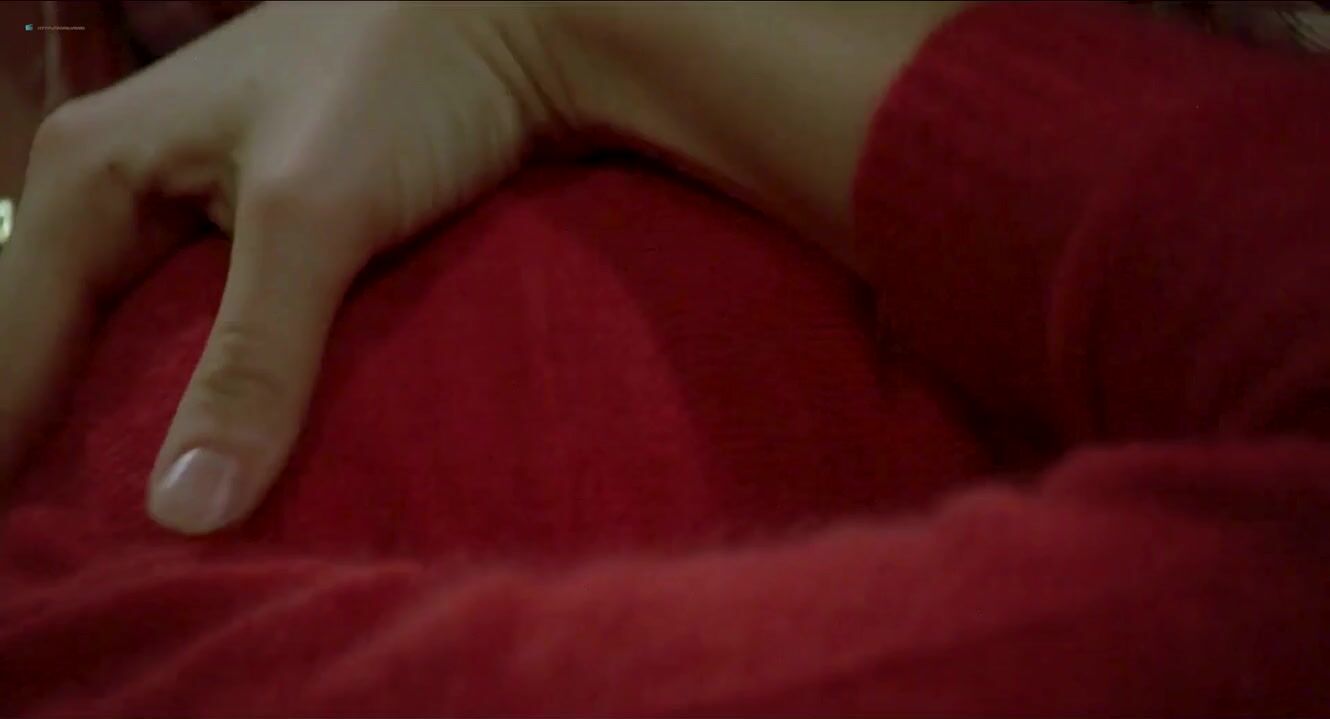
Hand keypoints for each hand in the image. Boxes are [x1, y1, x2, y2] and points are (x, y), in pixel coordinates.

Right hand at [0, 1, 570, 533]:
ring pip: (134, 347)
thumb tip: (183, 510)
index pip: (10, 352)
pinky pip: (205, 332)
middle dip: (65, 454)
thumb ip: (251, 358)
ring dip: (141, 433)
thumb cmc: (402, 84)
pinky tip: (228, 462)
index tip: (34, 561)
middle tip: (86, 562)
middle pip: (59, 352)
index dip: (7, 458)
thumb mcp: (315, 214)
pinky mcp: (263, 232)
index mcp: (91, 177)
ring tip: (142, 540)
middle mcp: (122, 193)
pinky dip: (212, 396)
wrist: (514, 24)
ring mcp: (193, 212)